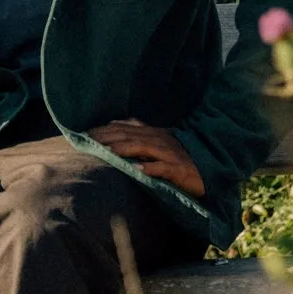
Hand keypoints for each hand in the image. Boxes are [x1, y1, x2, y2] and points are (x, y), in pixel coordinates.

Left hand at [86, 120, 206, 198]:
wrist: (209, 168)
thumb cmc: (179, 156)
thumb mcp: (158, 141)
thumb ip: (138, 131)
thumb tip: (115, 123)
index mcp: (152, 133)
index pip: (123, 129)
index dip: (103, 131)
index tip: (83, 135)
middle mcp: (158, 140)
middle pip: (128, 136)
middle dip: (106, 138)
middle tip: (86, 143)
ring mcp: (168, 153)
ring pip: (142, 148)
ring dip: (123, 149)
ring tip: (106, 152)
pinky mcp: (178, 169)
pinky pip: (162, 168)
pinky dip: (149, 168)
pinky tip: (136, 171)